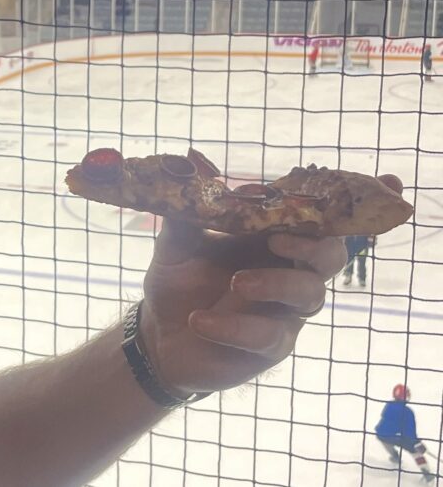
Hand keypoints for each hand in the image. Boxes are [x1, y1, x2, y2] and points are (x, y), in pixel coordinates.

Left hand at [136, 174, 402, 395]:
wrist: (156, 332)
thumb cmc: (177, 280)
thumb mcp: (177, 239)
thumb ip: (191, 205)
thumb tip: (194, 160)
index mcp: (270, 239)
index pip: (315, 219)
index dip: (335, 207)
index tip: (351, 190)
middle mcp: (287, 272)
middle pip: (331, 255)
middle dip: (313, 246)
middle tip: (276, 240)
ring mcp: (283, 311)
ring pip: (310, 295)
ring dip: (275, 283)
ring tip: (236, 283)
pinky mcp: (270, 347)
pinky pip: (268, 336)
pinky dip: (232, 327)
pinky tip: (199, 321)